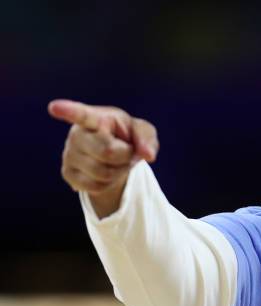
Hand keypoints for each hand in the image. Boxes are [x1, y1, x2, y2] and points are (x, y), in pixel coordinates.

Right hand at [48, 99, 158, 217]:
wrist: (114, 155)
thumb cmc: (128, 137)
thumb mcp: (142, 132)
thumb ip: (147, 138)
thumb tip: (148, 155)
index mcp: (96, 117)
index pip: (82, 114)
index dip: (68, 111)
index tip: (54, 107)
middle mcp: (77, 133)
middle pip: (107, 151)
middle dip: (125, 155)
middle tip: (125, 150)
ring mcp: (69, 153)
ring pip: (103, 173)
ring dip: (119, 171)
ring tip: (117, 161)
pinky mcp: (67, 172)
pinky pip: (95, 186)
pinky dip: (109, 184)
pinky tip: (107, 172)